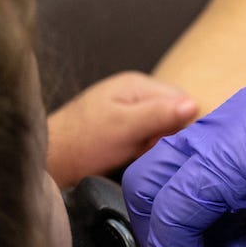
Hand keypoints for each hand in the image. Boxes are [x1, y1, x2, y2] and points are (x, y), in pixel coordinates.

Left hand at [46, 72, 198, 187]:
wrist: (51, 161)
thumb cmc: (82, 143)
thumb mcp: (124, 128)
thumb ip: (158, 115)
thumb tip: (194, 105)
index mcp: (137, 85)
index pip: (182, 99)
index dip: (184, 123)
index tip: (172, 143)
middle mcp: (136, 94)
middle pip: (174, 113)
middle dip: (171, 135)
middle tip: (152, 151)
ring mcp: (130, 111)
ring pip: (164, 128)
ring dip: (160, 144)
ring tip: (141, 155)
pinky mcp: (125, 129)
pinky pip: (151, 137)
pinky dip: (149, 149)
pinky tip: (136, 158)